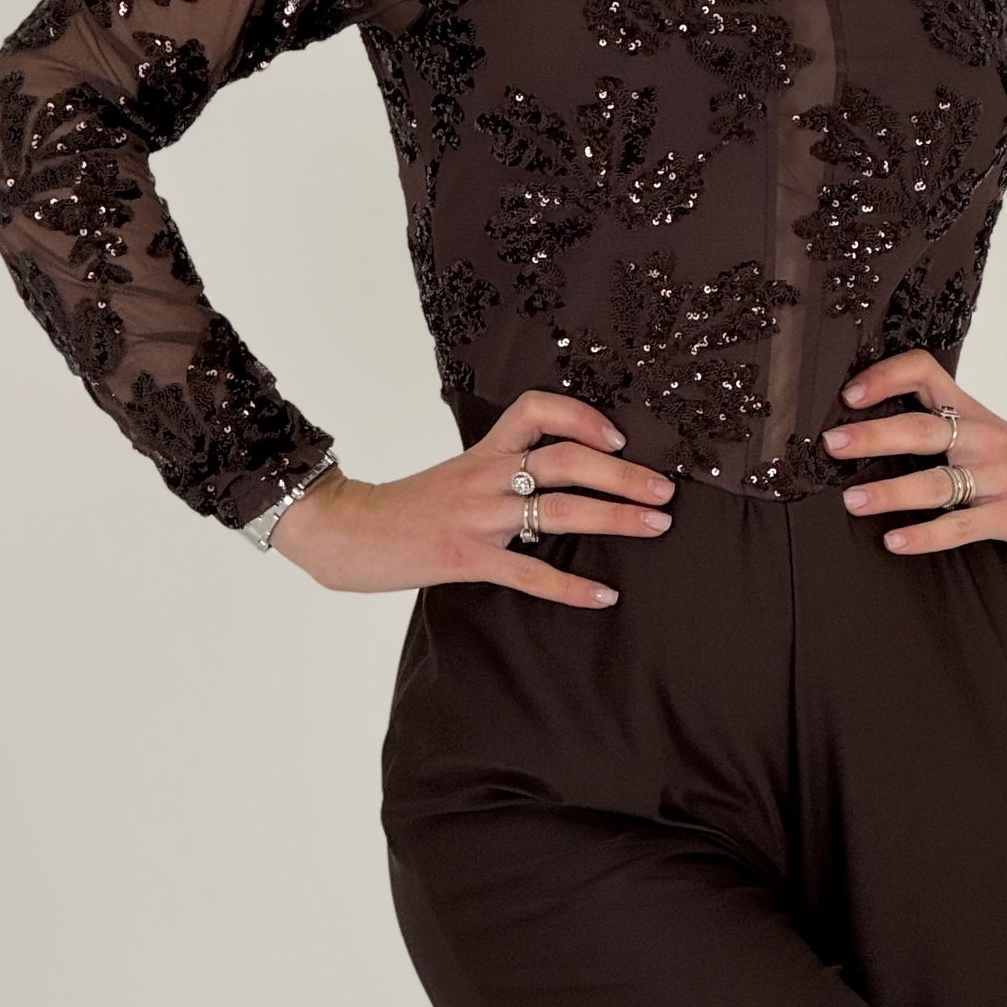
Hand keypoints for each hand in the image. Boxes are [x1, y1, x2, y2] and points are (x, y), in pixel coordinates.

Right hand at [265, 389, 675, 606]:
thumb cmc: (403, 507)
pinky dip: (570, 587)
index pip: (536, 410)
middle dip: (622, 474)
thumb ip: (498, 471)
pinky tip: (603, 595)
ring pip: (558, 509)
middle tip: (663, 490)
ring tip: (655, 526)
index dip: (580, 416)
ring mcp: (478, 517)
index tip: (617, 434)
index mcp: (483, 451)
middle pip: (566, 460)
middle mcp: (486, 476)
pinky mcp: (467, 558)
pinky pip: (528, 572)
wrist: (343, 530)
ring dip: (614, 518)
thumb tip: (552, 479)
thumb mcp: (455, 474)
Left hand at [821, 349, 1006, 563]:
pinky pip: (961, 526)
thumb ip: (939, 428)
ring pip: (937, 481)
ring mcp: (997, 478)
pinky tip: (896, 541)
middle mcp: (982, 438)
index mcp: (971, 412)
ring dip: (891, 492)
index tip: (851, 394)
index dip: (886, 376)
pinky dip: (926, 535)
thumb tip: (866, 433)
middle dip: (874, 435)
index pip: (926, 372)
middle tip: (832, 444)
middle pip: (922, 428)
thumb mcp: (985, 434)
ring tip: (853, 501)